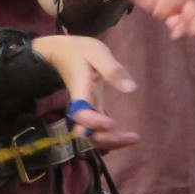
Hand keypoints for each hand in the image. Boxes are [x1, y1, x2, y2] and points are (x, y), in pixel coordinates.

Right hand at [34, 34, 137, 153]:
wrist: (61, 53)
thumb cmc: (79, 51)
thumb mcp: (97, 52)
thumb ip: (112, 70)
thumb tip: (131, 89)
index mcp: (81, 91)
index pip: (81, 114)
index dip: (95, 122)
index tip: (113, 123)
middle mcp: (81, 106)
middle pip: (86, 134)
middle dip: (106, 140)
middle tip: (131, 137)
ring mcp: (85, 110)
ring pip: (92, 136)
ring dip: (111, 142)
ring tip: (133, 138)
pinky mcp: (91, 110)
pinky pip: (98, 131)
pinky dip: (111, 137)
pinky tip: (129, 136)